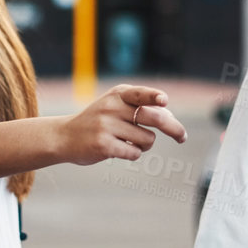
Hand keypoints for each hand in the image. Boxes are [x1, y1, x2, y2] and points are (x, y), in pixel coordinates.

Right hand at [57, 84, 187, 164]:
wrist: (65, 136)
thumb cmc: (98, 121)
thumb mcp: (114, 105)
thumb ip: (141, 108)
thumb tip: (171, 119)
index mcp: (118, 94)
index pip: (141, 93)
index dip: (154, 97)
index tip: (164, 101)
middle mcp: (112, 107)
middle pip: (154, 117)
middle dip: (173, 128)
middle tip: (182, 137)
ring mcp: (106, 126)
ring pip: (147, 139)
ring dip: (145, 144)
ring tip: (130, 141)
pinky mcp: (103, 145)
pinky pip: (134, 153)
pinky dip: (134, 153)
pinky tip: (121, 149)